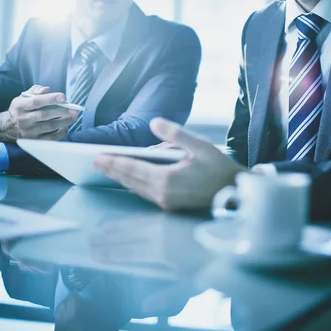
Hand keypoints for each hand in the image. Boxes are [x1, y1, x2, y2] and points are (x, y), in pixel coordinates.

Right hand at [0, 85, 78, 141]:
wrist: (8, 127)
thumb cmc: (20, 109)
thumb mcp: (23, 97)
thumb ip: (35, 91)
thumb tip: (47, 89)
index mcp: (20, 106)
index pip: (36, 102)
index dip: (50, 99)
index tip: (63, 97)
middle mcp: (23, 120)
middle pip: (44, 115)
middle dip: (61, 112)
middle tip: (74, 109)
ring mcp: (28, 132)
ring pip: (49, 127)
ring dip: (64, 122)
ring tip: (74, 117)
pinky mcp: (34, 141)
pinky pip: (50, 138)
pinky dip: (60, 133)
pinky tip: (66, 127)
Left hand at [94, 117, 244, 210]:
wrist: (235, 193)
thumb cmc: (219, 167)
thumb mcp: (200, 145)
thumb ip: (175, 134)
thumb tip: (154, 122)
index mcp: (167, 180)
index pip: (133, 169)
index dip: (114, 162)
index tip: (98, 157)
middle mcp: (163, 195)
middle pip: (130, 180)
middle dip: (112, 170)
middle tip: (95, 162)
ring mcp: (166, 204)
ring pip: (136, 189)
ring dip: (120, 178)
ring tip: (106, 169)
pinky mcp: (170, 207)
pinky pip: (145, 194)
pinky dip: (133, 185)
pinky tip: (127, 179)